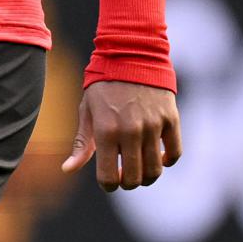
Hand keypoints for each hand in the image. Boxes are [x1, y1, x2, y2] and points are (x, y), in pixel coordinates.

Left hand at [62, 79, 181, 190]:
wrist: (131, 56)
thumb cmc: (103, 87)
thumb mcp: (87, 112)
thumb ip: (81, 143)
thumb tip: (67, 170)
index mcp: (105, 131)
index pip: (108, 177)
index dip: (108, 185)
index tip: (108, 182)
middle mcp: (130, 131)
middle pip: (134, 178)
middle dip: (127, 183)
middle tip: (124, 176)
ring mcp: (153, 126)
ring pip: (155, 170)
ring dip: (147, 177)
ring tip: (140, 170)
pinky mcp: (171, 120)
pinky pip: (175, 154)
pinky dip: (167, 162)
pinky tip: (158, 158)